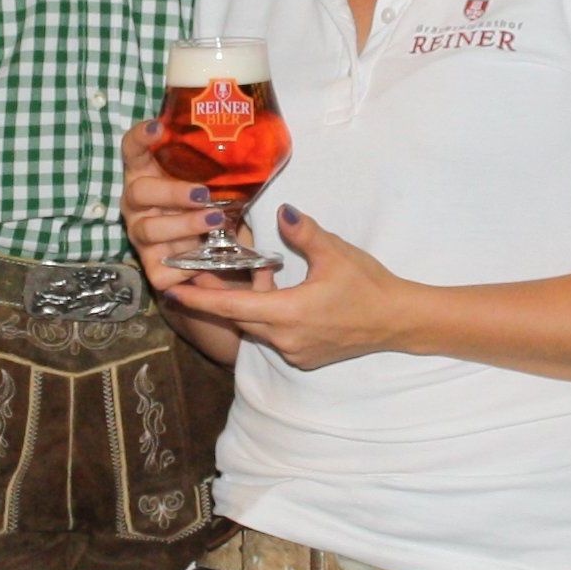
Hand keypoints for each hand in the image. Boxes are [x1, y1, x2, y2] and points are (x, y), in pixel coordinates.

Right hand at [120, 119, 218, 287]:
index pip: (133, 150)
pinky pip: (160, 270)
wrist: (215, 257)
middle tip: (203, 194)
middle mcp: (137, 204)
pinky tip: (203, 262)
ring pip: (149, 230)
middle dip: (172, 192)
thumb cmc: (209, 207)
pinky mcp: (151, 266)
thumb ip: (217, 169)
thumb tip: (253, 146)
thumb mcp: (213, 184)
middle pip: (139, 192)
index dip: (140, 138)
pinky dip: (183, 267)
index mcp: (148, 175)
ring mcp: (141, 235)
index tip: (157, 127)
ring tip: (214, 221)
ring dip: (183, 226)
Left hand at [158, 207, 417, 369]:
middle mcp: (286, 339)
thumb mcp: (335, 252)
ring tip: (252, 274)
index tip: (172, 290)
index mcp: (289, 314)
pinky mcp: (304, 357)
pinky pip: (274, 336)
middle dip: (218, 297)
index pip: (232, 307)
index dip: (199, 298)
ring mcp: (295, 352)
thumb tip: (282, 212)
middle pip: (239, 318)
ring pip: (256, 327)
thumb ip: (304, 233)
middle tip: (200, 273)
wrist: (398, 321)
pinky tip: (278, 294)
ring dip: (248, 304)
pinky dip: (267, 316)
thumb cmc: (368, 285)